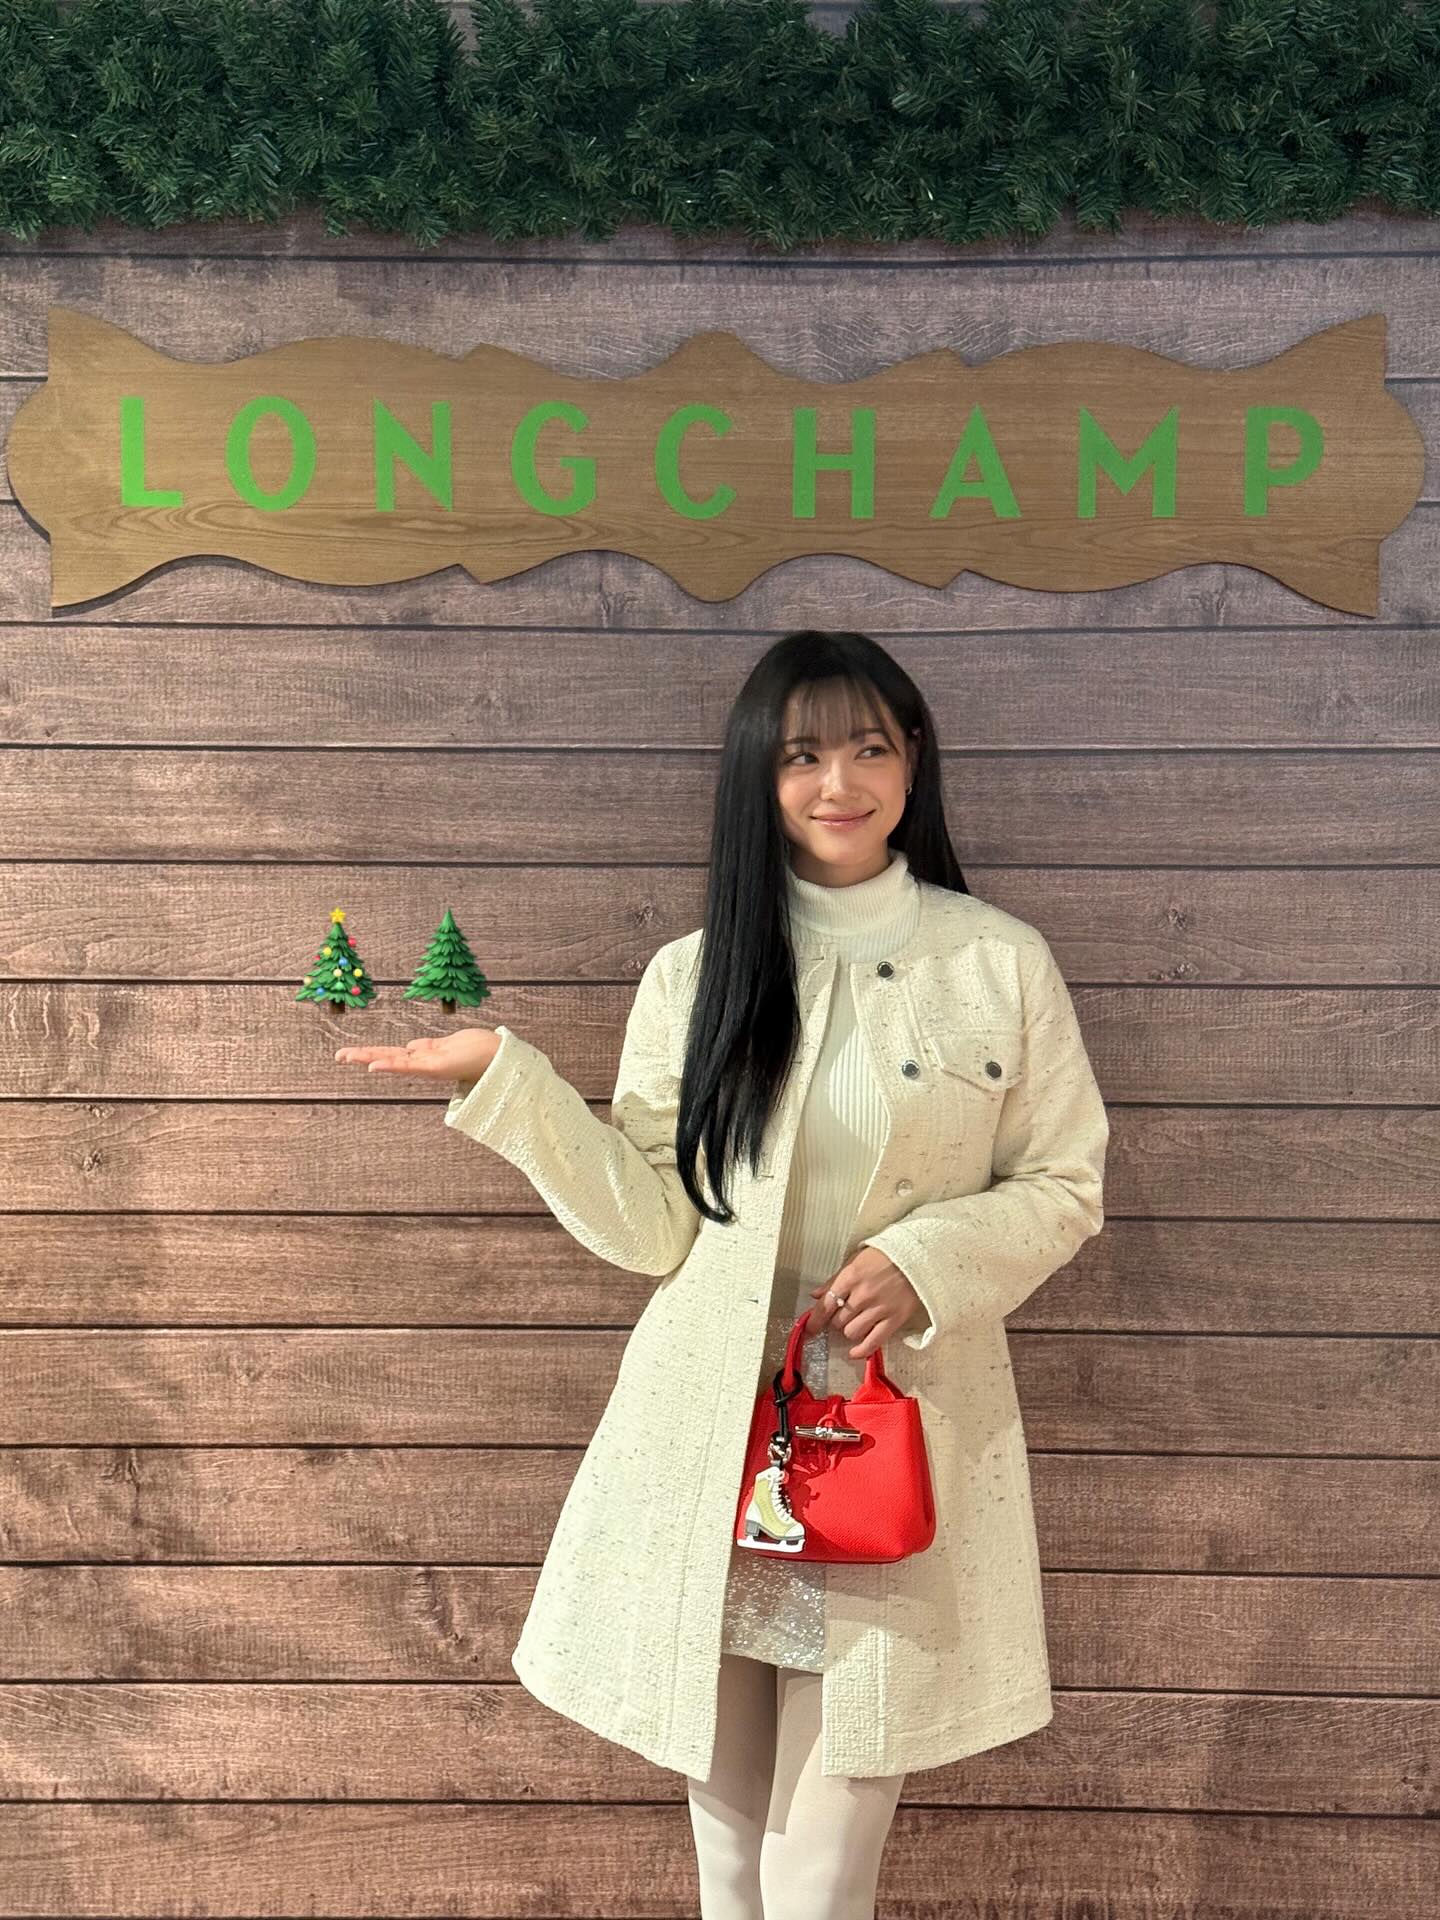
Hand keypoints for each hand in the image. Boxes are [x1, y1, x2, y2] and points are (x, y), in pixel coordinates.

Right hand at [334, 1027, 500, 1082]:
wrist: (502, 1058)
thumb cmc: (479, 1050)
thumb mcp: (447, 1045)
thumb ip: (428, 1047)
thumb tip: (410, 1046)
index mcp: (426, 1056)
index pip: (394, 1054)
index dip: (373, 1054)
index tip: (352, 1054)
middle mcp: (424, 1062)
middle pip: (388, 1057)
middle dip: (363, 1055)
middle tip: (338, 1055)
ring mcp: (429, 1066)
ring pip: (393, 1061)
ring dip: (368, 1057)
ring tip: (345, 1057)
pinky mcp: (437, 1067)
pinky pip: (409, 1066)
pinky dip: (390, 1066)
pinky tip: (372, 1066)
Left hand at [804, 1245, 926, 1359]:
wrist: (917, 1257)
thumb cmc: (884, 1256)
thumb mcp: (855, 1260)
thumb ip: (835, 1280)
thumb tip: (816, 1296)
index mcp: (850, 1277)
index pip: (826, 1305)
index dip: (815, 1320)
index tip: (810, 1329)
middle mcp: (862, 1295)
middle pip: (838, 1321)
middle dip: (837, 1321)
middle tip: (843, 1316)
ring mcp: (879, 1308)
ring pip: (852, 1332)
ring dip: (850, 1330)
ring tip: (856, 1323)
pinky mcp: (895, 1319)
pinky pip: (873, 1342)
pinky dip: (861, 1351)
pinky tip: (854, 1352)